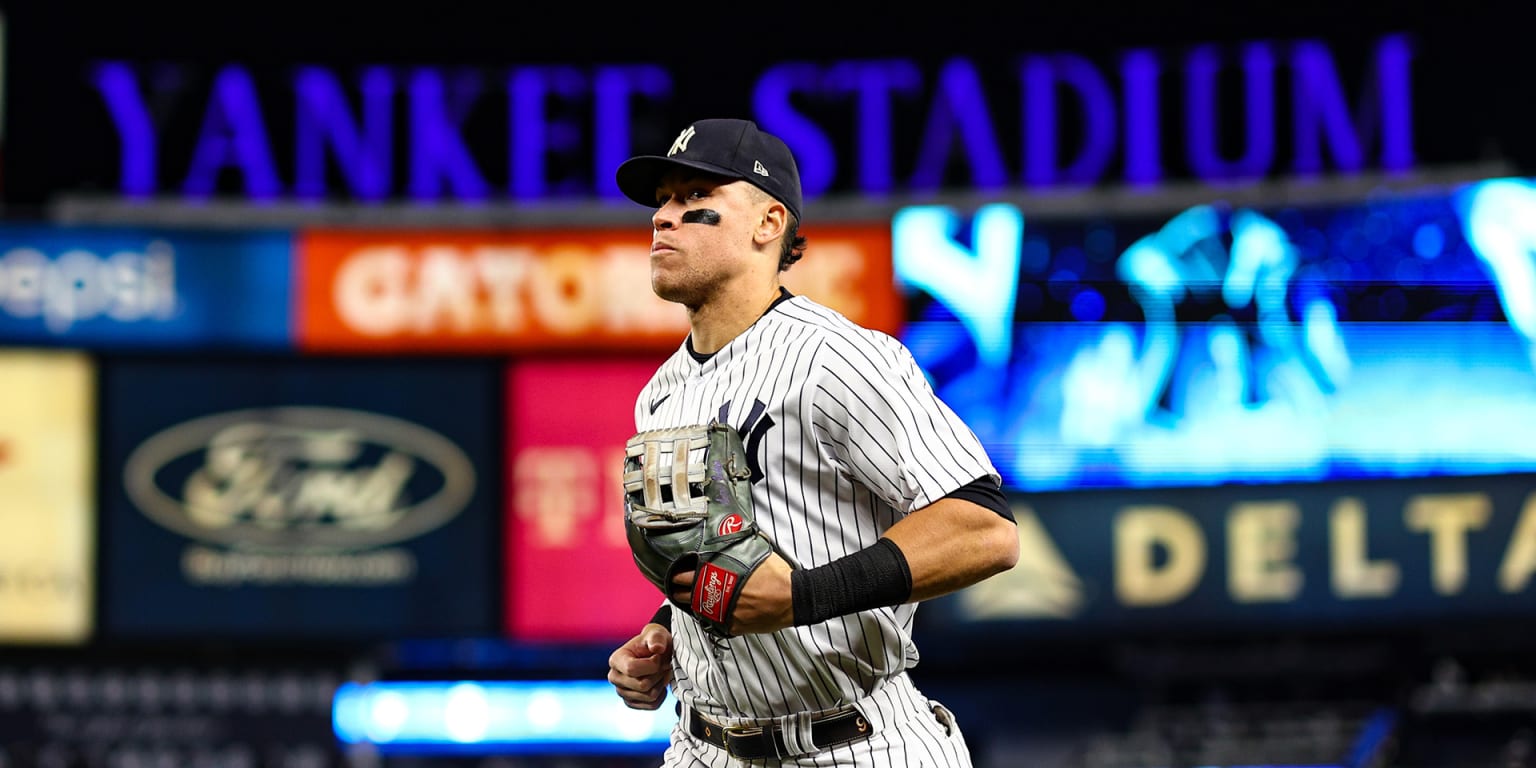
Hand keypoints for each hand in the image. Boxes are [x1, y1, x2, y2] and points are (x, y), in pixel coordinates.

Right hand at [607, 623, 672, 709]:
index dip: (652, 664)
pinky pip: (652, 705)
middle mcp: (614, 677)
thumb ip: (656, 638)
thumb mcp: (657, 635)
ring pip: (649, 696)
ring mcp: (622, 692)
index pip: (632, 670)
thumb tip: (657, 648)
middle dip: (658, 674)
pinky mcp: (632, 703)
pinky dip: (662, 695)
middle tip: (663, 664)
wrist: (657, 652)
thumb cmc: (655, 642)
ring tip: (661, 672)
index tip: (659, 655)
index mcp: (616, 660)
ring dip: (661, 683)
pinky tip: (660, 682)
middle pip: (643, 685)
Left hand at [670, 552, 794, 634]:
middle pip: (686, 594)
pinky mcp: (733, 626)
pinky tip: (714, 612)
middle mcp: (716, 595)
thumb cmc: (776, 574)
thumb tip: (732, 533)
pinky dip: (714, 616)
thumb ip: (736, 547)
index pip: (686, 576)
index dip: (678, 575)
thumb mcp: (754, 552)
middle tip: (677, 588)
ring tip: (691, 600)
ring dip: (694, 605)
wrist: (793, 598)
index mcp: (718, 574)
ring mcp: (723, 613)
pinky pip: (716, 622)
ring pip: (698, 611)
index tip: (676, 574)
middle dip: (680, 591)